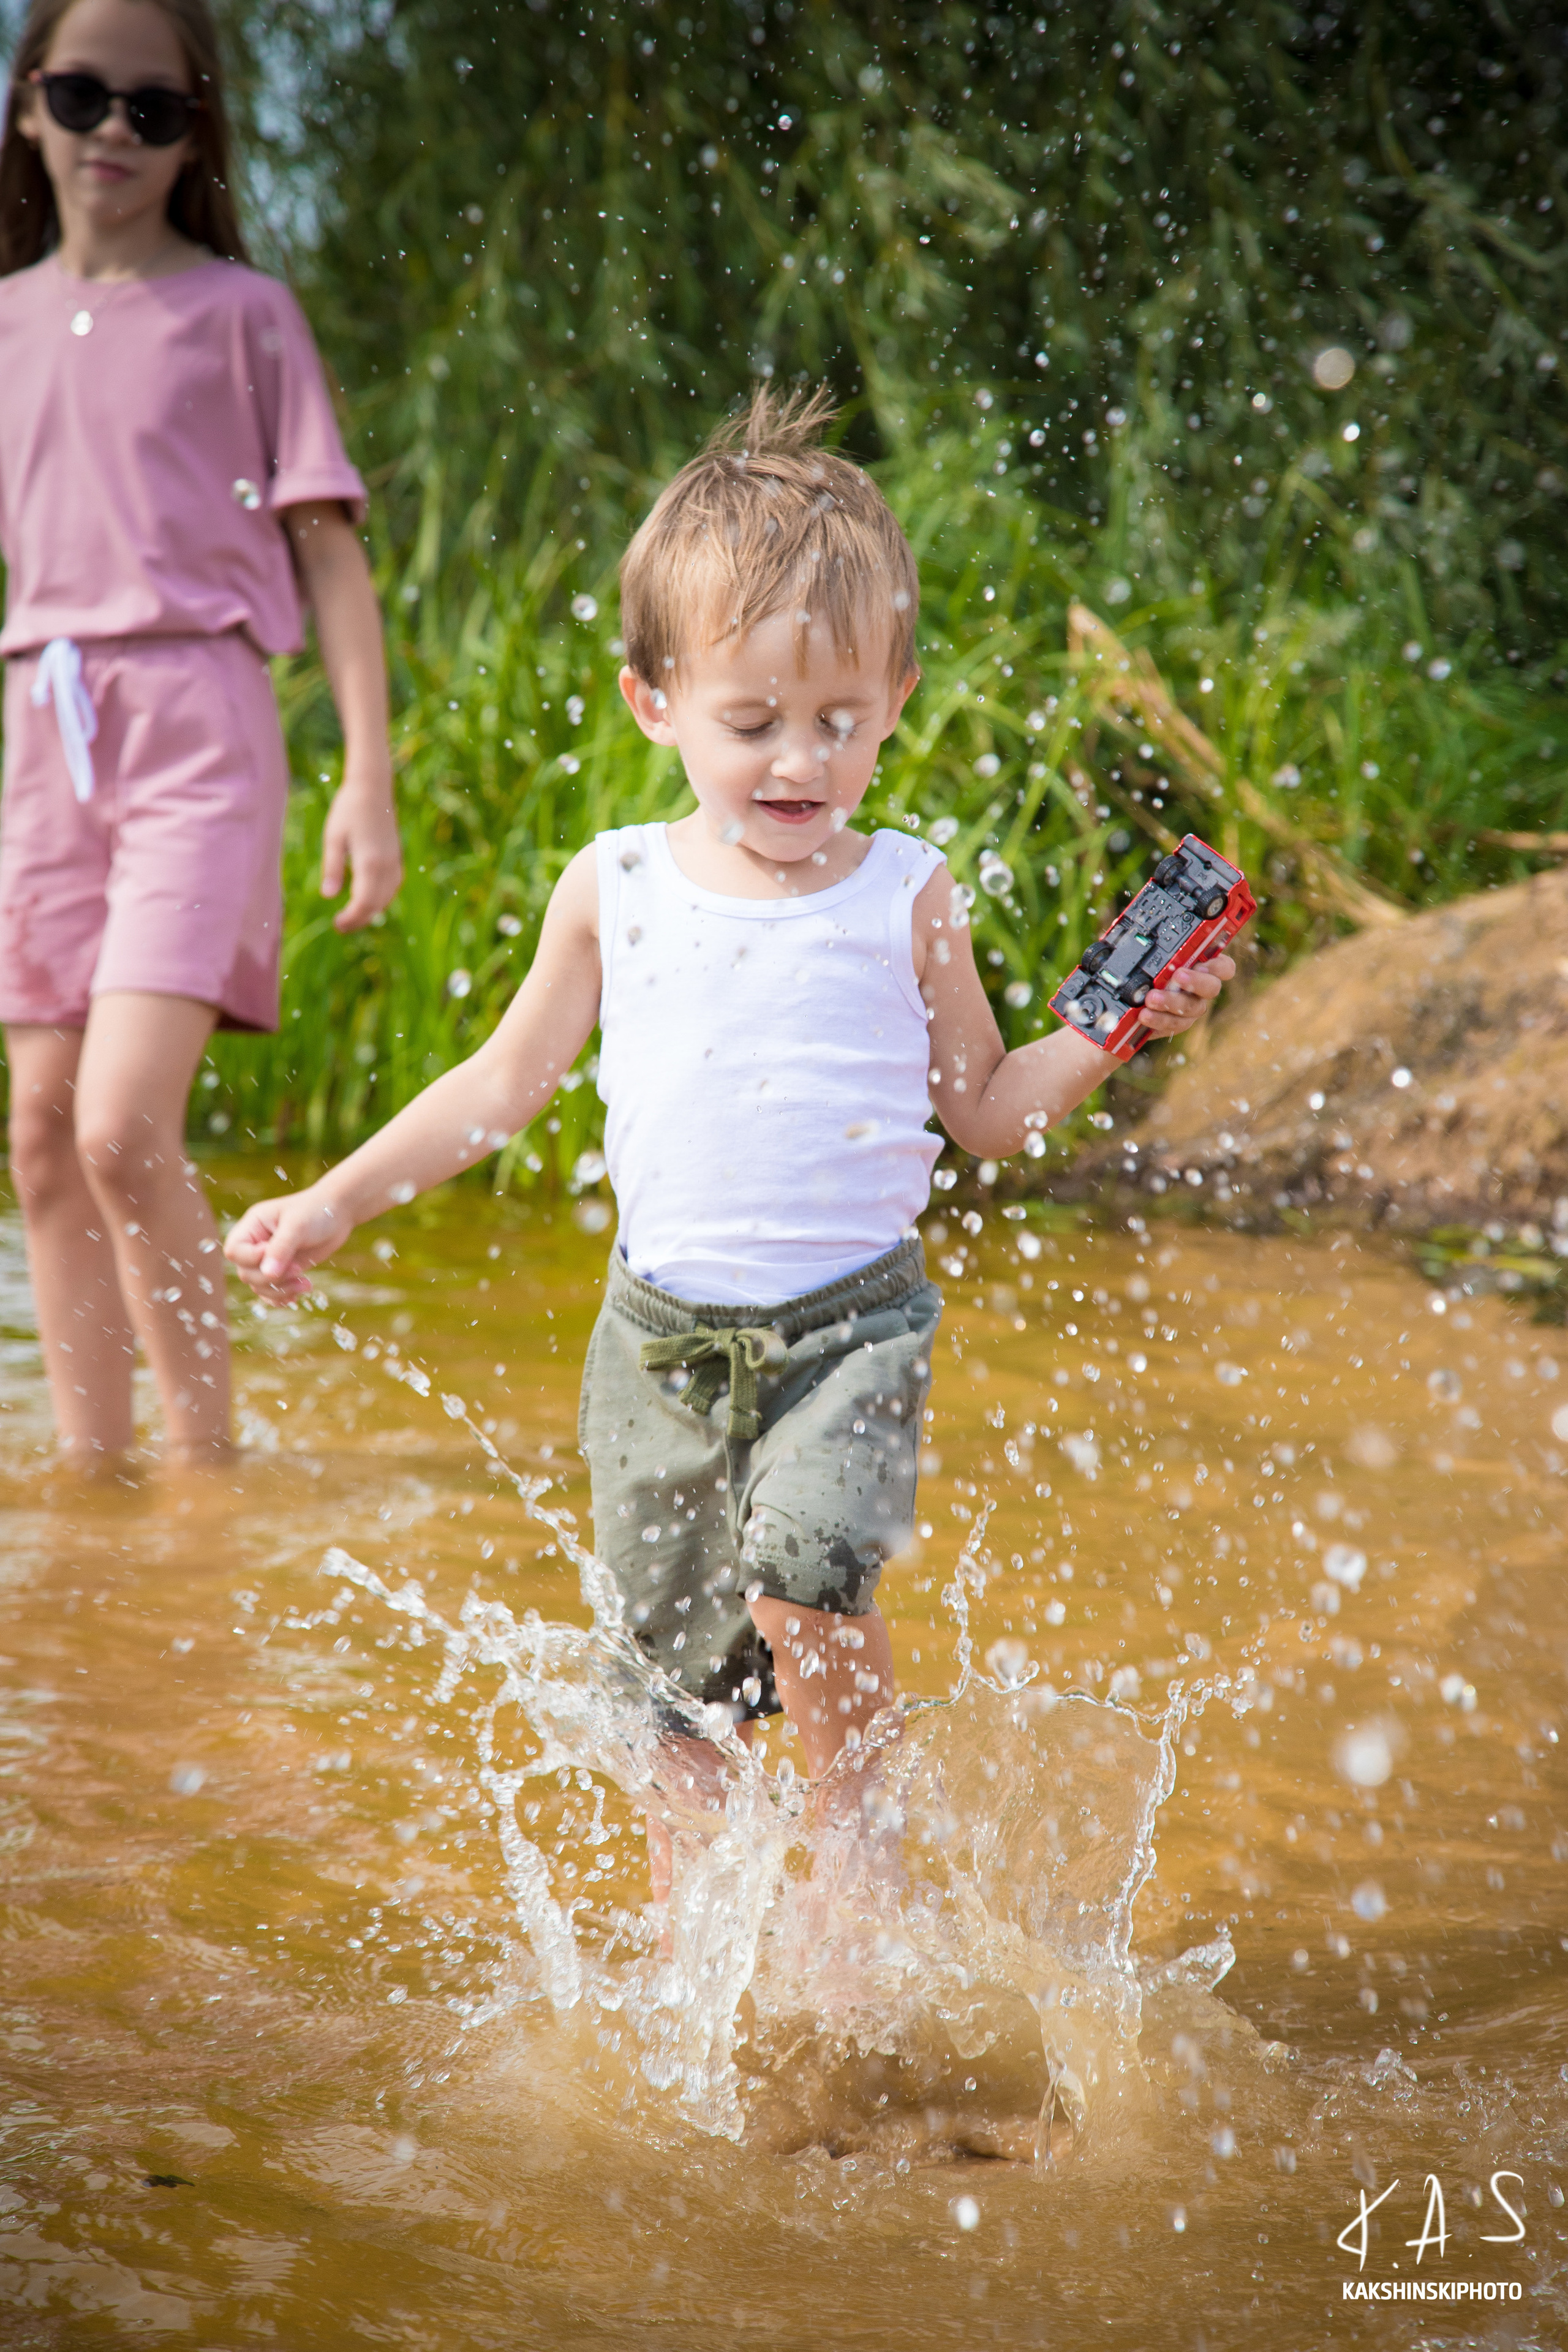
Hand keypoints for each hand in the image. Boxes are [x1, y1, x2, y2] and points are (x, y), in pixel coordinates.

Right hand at [225, 1186, 346, 1301]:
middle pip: (246, 1273)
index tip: (277, 1252)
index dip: (252, 1258)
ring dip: (281, 1290)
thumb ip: (281, 1248)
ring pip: (259, 1286)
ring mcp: (268, 1259)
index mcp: (252, 1226)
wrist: (337, 1214)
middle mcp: (255, 1244)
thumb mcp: (298, 1226)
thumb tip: (269, 1273)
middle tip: (298, 1268)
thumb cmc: (316, 1212)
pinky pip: (271, 1292)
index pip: (234, 1250)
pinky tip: (299, 1294)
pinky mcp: (282, 1270)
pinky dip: (282, 1297)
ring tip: (306, 1284)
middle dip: (272, 1278)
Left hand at [321, 776, 401, 931]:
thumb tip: (328, 897)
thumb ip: (332, 868)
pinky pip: (393, 887)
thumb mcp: (333, 838)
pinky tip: (369, 900)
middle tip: (340, 926)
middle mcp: (386, 865)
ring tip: (352, 917)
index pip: (364, 902)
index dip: (352, 918)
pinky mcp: (397, 857)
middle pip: (376, 905)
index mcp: (370, 862)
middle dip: (359, 919)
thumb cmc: (348, 810)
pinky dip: (381, 899)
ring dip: (371, 911)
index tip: (337, 925)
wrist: (372, 789)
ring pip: (387, 898)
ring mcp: (394, 862)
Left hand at [1138, 949, 1235, 1037]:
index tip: (1201, 963)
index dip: (1218, 966)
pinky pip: (1173, 1025)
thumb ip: (1157, 946)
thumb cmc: (1143, 969)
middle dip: (1196, 981)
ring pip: (1192, 1008)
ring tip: (1150, 998)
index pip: (1224, 966)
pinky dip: (1158, 1020)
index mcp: (1201, 966)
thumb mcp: (1149, 953)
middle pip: (1212, 988)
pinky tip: (1144, 1015)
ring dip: (1171, 1002)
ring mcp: (1190, 1008)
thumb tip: (1148, 931)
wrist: (1130, 998)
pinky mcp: (1175, 1024)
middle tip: (1177, 976)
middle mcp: (1200, 989)